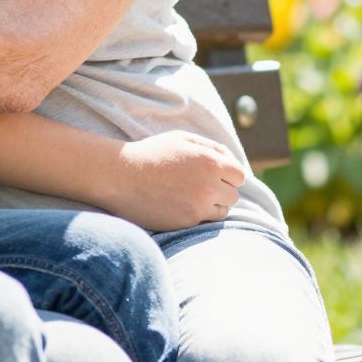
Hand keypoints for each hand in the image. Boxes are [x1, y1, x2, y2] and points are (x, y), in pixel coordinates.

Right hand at [101, 131, 246, 232]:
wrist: (121, 176)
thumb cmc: (151, 154)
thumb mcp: (182, 139)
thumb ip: (210, 147)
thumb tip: (229, 159)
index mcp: (210, 162)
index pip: (240, 175)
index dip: (229, 174)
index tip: (216, 173)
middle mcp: (209, 186)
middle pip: (233, 195)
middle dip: (221, 189)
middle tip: (200, 184)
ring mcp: (198, 207)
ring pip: (222, 211)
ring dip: (212, 205)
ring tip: (192, 196)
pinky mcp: (185, 223)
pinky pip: (204, 222)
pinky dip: (198, 216)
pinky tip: (182, 205)